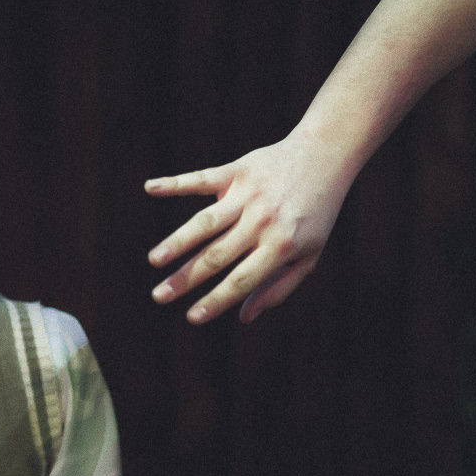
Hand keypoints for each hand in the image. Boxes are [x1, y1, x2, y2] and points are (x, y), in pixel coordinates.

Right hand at [144, 136, 349, 323]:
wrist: (324, 158)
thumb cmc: (314, 215)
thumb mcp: (308, 255)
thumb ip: (278, 288)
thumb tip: (242, 317)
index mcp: (281, 245)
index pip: (242, 280)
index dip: (216, 300)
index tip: (192, 317)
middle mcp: (262, 221)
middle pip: (216, 255)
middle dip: (186, 278)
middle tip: (158, 296)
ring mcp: (247, 195)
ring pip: (204, 223)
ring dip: (177, 242)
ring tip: (155, 260)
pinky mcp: (235, 171)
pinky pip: (200, 179)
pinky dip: (174, 183)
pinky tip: (150, 188)